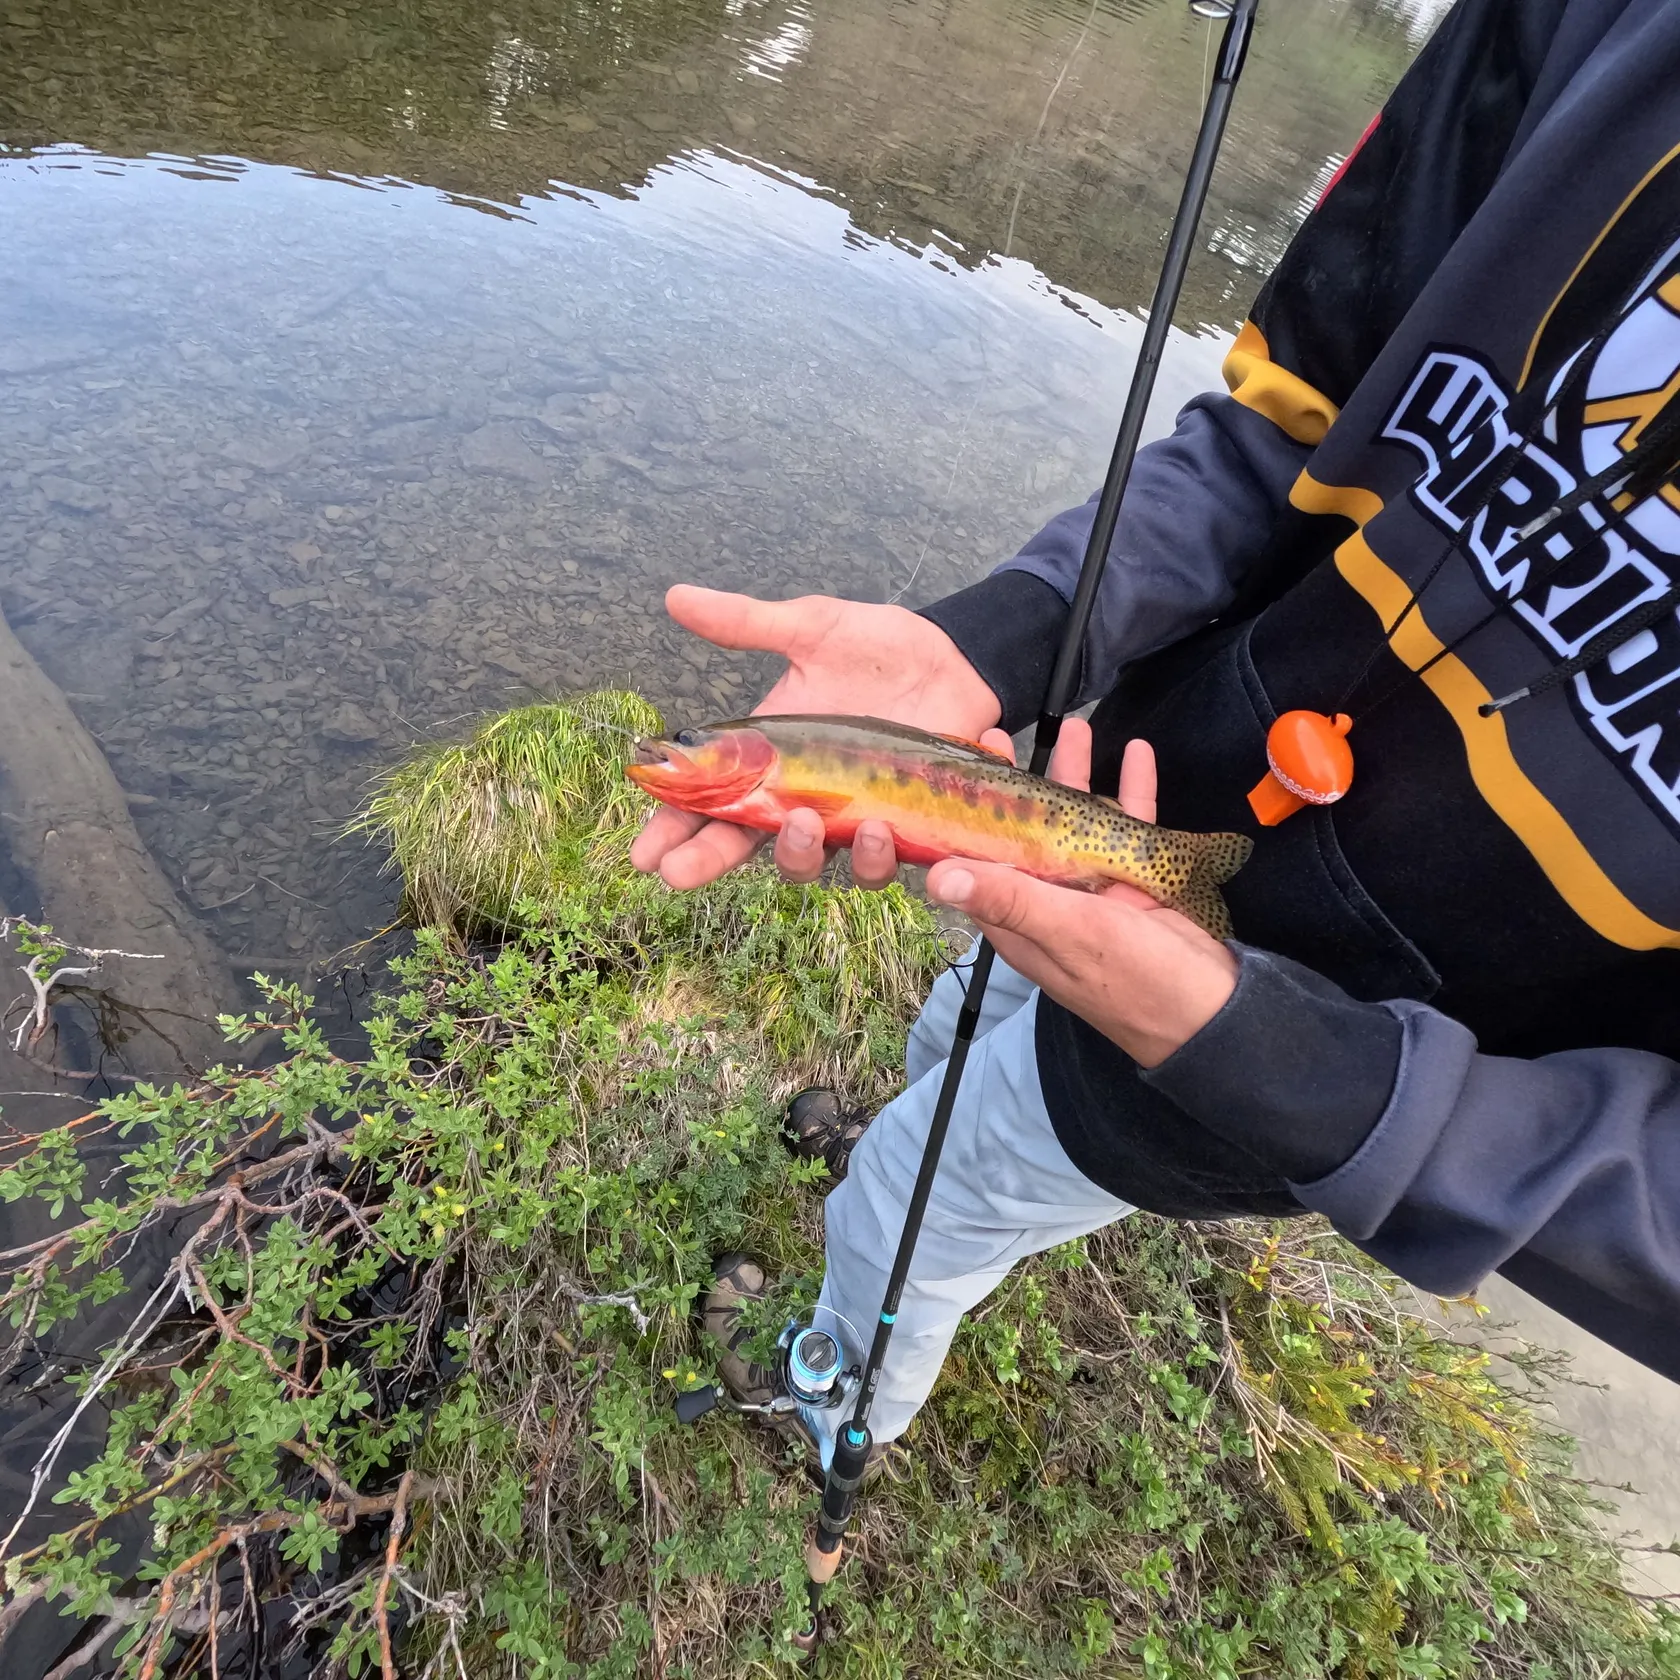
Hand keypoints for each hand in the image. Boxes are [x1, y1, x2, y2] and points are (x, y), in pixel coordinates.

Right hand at [629, 586, 1000, 889]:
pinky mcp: (913, 823)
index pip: (714, 805)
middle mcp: (811, 799)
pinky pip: (903, 857)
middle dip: (712, 863)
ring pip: (826, 864)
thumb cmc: (877, 648)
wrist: (955, 656)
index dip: (675, 833)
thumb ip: (748, 622)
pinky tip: (892, 819)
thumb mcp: (810, 628)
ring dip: (807, 854)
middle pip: (753, 849)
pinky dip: (897, 850)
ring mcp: (860, 817)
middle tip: (681, 872)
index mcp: (775, 761)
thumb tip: (675, 596)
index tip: (643, 853)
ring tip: (806, 822)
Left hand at [924, 731, 1238, 1067]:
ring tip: (1076, 725)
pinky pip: (1131, 828)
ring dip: (1078, 775)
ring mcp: (1096, 890)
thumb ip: (1010, 899)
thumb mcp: (1068, 932)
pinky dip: (1133, 791)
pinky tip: (1137, 753)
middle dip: (1020, 783)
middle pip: (1027, 831)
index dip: (966, 817)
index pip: (980, 861)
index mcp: (1021, 919)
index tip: (956, 771)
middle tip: (1002, 735)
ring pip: (1080, 821)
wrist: (1214, 1012)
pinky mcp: (1138, 882)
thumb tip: (936, 877)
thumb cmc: (1136, 980)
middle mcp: (1052, 901)